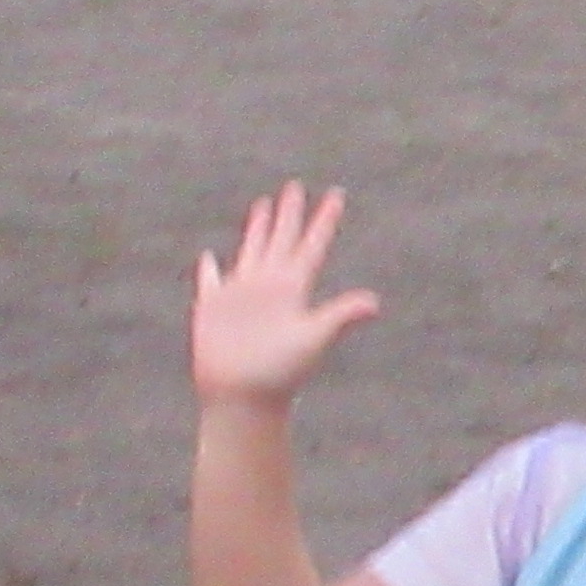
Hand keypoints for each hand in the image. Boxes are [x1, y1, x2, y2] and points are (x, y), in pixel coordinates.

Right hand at [191, 183, 380, 408]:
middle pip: (282, 240)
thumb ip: (341, 316)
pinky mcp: (215, 309)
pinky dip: (210, 271)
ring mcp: (242, 296)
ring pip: (252, 251)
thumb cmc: (280, 373)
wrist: (245, 399)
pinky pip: (211, 282)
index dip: (324, 220)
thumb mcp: (313, 338)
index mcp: (294, 289)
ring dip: (258, 229)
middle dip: (290, 214)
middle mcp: (270, 287)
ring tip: (263, 204)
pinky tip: (209, 258)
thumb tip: (375, 304)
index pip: (312, 246)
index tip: (337, 194)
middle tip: (296, 186)